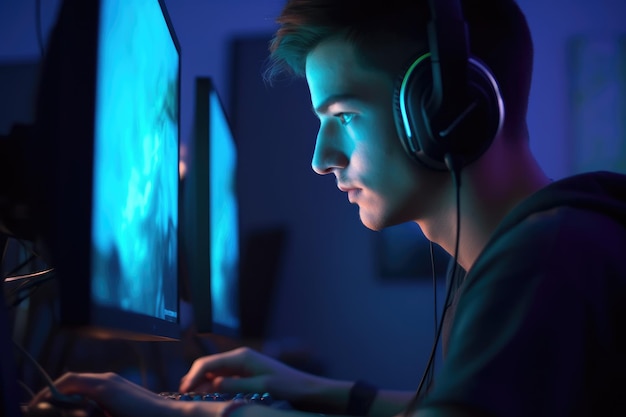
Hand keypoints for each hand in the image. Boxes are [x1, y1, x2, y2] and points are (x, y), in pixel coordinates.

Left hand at [29, 372, 225, 416]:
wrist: (165, 416)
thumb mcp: (113, 413)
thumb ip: (98, 411)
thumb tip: (80, 413)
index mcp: (109, 387)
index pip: (76, 385)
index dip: (56, 393)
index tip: (42, 407)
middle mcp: (106, 380)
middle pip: (70, 381)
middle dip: (50, 393)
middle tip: (34, 407)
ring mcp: (106, 382)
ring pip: (71, 381)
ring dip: (52, 393)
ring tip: (37, 406)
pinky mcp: (106, 388)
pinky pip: (74, 382)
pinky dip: (59, 390)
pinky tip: (49, 401)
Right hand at [179, 347, 325, 401]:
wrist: (305, 388)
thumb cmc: (287, 385)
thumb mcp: (260, 387)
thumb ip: (235, 385)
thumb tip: (212, 383)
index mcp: (242, 356)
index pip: (208, 363)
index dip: (193, 376)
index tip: (184, 390)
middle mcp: (240, 357)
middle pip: (209, 365)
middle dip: (194, 378)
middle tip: (183, 395)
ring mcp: (243, 365)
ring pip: (215, 372)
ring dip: (203, 383)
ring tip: (192, 396)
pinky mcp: (246, 373)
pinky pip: (224, 377)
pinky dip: (214, 385)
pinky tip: (208, 394)